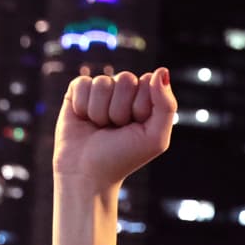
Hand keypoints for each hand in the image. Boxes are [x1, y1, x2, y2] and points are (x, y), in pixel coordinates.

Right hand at [52, 68, 176, 194]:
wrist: (88, 173)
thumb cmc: (124, 157)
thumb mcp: (155, 138)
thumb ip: (166, 105)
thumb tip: (160, 70)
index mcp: (147, 99)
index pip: (149, 81)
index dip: (141, 106)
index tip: (136, 126)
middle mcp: (125, 92)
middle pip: (126, 79)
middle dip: (120, 110)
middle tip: (116, 129)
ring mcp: (102, 90)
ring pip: (103, 82)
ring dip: (100, 111)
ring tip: (100, 127)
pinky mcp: (78, 91)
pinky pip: (83, 83)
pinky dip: (83, 107)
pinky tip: (85, 120)